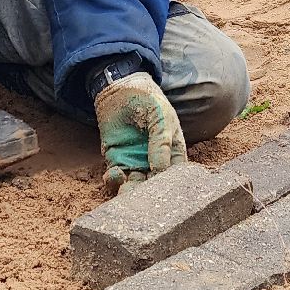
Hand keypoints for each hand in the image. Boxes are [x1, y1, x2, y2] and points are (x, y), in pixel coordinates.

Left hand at [94, 71, 186, 193]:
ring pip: (135, 185)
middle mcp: (155, 161)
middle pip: (154, 185)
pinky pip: (116, 177)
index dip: (172, 186)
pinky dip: (114, 180)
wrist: (121, 88)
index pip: (175, 175)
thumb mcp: (160, 117)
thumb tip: (160, 169)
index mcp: (173, 152)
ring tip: (128, 191)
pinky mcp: (116, 160)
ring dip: (130, 191)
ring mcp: (135, 162)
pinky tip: (115, 174)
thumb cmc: (148, 100)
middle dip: (149, 194)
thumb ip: (161, 142)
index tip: (166, 193)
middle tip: (144, 202)